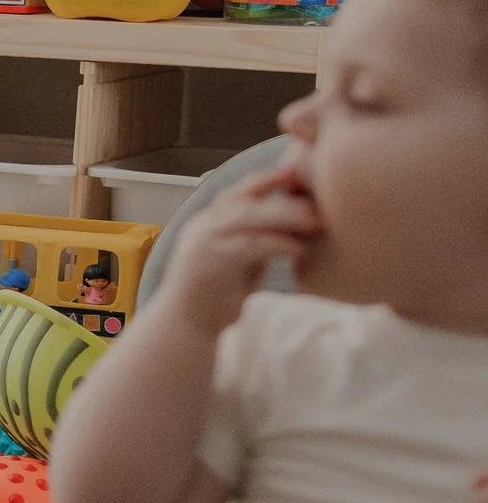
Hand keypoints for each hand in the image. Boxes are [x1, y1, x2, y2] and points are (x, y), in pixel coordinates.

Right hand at [159, 166, 320, 335]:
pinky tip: (299, 247)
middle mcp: (203, 225)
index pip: (241, 191)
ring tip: (316, 222)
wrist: (185, 326)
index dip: (269, 179)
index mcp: (209, 222)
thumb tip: (296, 223)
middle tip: (318, 201)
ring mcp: (204, 242)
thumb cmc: (217, 295)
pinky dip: (276, 243)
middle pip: (246, 198)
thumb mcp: (239, 259)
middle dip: (283, 196)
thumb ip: (257, 238)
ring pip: (247, 217)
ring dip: (285, 216)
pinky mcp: (210, 262)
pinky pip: (249, 245)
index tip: (299, 176)